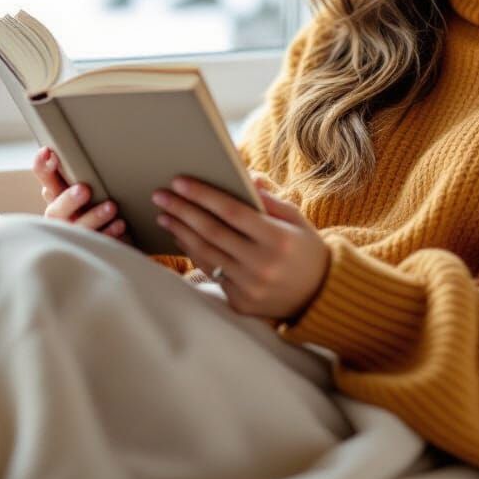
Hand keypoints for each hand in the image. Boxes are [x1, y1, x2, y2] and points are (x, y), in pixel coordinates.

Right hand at [33, 147, 132, 244]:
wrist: (106, 240)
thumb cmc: (94, 203)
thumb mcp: (86, 185)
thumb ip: (79, 169)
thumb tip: (78, 141)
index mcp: (56, 198)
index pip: (45, 180)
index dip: (43, 168)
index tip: (48, 153)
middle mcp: (61, 218)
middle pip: (56, 211)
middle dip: (68, 200)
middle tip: (84, 189)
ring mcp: (73, 236)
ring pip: (77, 229)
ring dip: (94, 217)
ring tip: (111, 207)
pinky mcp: (91, 249)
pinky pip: (98, 244)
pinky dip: (109, 234)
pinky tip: (120, 224)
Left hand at [151, 172, 330, 321]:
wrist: (318, 294)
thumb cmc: (304, 247)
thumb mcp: (295, 218)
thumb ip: (269, 198)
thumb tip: (243, 175)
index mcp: (278, 238)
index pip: (232, 212)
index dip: (204, 195)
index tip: (180, 182)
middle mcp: (262, 264)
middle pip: (212, 232)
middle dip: (182, 211)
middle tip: (160, 195)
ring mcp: (250, 286)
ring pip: (206, 253)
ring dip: (180, 232)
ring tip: (164, 215)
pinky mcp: (240, 302)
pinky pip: (211, 272)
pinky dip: (192, 252)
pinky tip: (180, 237)